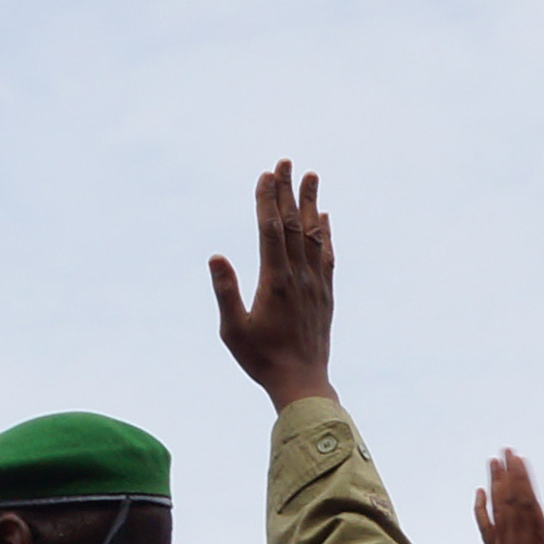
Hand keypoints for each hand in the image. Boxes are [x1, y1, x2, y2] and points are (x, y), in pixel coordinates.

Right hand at [209, 160, 337, 411]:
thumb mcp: (232, 329)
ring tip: (311, 176)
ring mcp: (315, 284)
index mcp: (275, 282)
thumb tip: (216, 256)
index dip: (267, 200)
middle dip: (288, 191)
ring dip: (311, 203)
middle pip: (293, 224)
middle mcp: (299, 277)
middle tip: (285, 162)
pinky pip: (326, 255)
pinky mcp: (325, 294)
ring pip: (314, 235)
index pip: (270, 231)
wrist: (302, 382)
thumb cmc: (261, 359)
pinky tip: (325, 217)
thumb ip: (225, 291)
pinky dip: (325, 232)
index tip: (266, 175)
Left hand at [472, 449, 543, 543]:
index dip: (520, 475)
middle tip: (504, 451)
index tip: (518, 456)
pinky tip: (480, 493)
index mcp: (538, 534)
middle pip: (509, 497)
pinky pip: (485, 526)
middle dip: (506, 472)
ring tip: (493, 463)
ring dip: (494, 483)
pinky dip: (481, 508)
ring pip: (496, 507)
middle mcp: (517, 535)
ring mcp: (504, 543)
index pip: (526, 497)